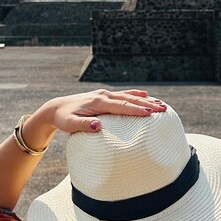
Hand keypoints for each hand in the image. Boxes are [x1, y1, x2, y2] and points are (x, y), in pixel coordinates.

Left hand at [42, 89, 166, 133]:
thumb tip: (99, 126)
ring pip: (129, 96)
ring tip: (161, 104)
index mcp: (98, 102)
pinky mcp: (104, 96)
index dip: (136, 109)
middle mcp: (103, 95)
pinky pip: (123, 95)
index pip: (121, 106)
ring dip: (146, 100)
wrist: (56, 108)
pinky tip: (146, 95)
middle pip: (129, 99)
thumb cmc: (63, 119)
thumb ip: (84, 125)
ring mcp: (104, 94)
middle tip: (163, 109)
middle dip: (148, 104)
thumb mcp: (70, 124)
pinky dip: (135, 95)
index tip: (151, 113)